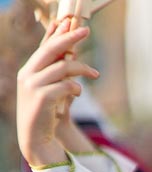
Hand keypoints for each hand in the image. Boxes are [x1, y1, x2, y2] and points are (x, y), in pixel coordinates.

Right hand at [16, 22, 97, 166]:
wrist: (35, 140)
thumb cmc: (46, 117)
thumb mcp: (51, 93)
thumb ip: (58, 77)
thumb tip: (71, 59)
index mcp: (29, 71)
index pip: (43, 47)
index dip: (56, 34)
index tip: (69, 23)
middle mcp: (28, 74)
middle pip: (50, 50)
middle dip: (69, 39)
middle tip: (86, 31)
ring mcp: (33, 86)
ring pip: (61, 68)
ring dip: (81, 68)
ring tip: (95, 73)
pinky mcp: (42, 98)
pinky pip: (64, 86)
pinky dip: (75, 87)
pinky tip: (78, 92)